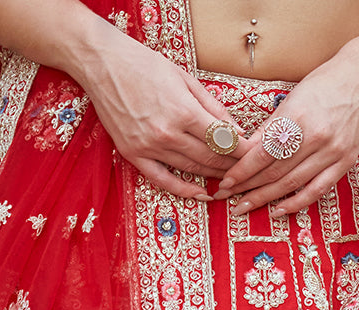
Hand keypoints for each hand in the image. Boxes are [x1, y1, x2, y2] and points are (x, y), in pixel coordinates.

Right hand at [77, 28, 243, 201]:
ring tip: (229, 179)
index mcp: (184, 111)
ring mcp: (149, 147)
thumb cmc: (144, 65)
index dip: (242, 150)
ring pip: (191, 170)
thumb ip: (212, 106)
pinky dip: (184, 190)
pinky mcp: (134, 155)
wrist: (104, 65)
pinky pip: (163, 180)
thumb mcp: (185, 78)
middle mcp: (168, 133)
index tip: (254, 154)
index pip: (223, 140)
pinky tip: (201, 194)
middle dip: (232, 165)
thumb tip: (236, 130)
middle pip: (210, 158)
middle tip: (246, 170)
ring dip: (213, 176)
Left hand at [216, 9, 358, 215]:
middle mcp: (316, 137)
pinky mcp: (345, 162)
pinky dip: (296, 203)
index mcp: (298, 117)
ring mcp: (333, 152)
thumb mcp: (293, 97)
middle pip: (274, 171)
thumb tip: (244, 152)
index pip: (263, 153)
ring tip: (245, 206)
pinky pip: (317, 190)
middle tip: (228, 198)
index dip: (242, 171)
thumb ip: (271, 127)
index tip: (226, 182)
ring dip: (265, 198)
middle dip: (248, 187)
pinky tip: (278, 210)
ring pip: (292, 184)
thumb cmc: (326, 82)